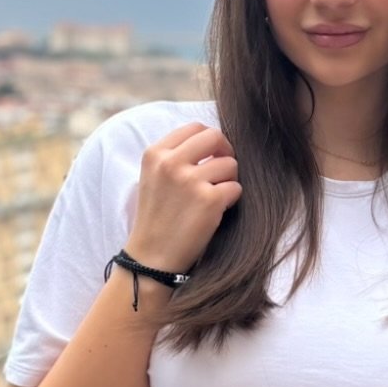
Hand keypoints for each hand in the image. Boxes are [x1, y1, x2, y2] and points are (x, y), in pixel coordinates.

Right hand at [126, 122, 240, 270]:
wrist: (151, 258)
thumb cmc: (157, 218)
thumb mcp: (154, 178)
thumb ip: (176, 156)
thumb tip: (213, 140)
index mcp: (155, 154)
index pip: (194, 127)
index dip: (209, 141)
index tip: (211, 156)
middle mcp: (170, 163)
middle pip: (214, 136)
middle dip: (225, 152)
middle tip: (223, 171)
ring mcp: (190, 181)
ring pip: (230, 164)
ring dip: (228, 180)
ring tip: (214, 197)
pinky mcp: (209, 200)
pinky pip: (236, 188)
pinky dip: (231, 200)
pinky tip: (217, 212)